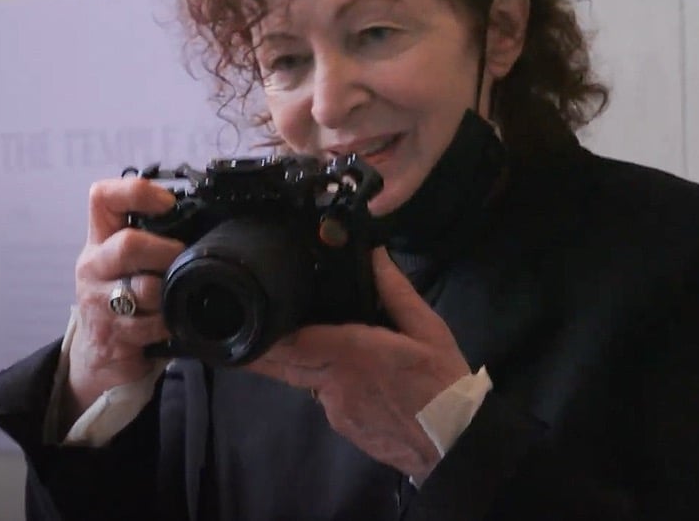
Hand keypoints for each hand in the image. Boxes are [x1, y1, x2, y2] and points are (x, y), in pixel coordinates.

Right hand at [64, 177, 184, 426]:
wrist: (97, 357)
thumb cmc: (121, 299)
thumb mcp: (126, 264)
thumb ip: (150, 240)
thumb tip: (202, 221)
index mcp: (99, 241)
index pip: (103, 198)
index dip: (136, 191)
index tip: (167, 203)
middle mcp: (94, 266)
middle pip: (128, 244)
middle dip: (165, 251)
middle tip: (181, 260)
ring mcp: (99, 302)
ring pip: (143, 288)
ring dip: (170, 292)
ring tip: (178, 295)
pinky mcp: (112, 334)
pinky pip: (152, 324)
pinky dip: (170, 323)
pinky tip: (172, 323)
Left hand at [246, 247, 471, 481]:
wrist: (454, 443)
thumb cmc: (443, 382)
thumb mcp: (429, 329)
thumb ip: (396, 291)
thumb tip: (375, 254)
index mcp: (353, 352)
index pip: (293, 341)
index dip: (266, 333)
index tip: (247, 319)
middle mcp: (334, 382)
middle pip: (284, 364)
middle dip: (263, 351)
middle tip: (244, 333)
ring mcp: (335, 409)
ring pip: (305, 381)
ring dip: (302, 364)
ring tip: (306, 345)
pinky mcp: (342, 428)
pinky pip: (325, 399)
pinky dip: (328, 385)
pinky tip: (351, 378)